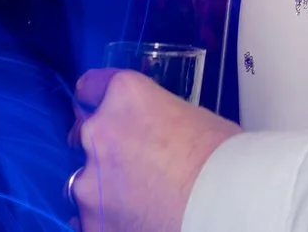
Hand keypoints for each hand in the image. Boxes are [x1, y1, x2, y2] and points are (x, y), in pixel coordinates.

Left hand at [71, 68, 238, 231]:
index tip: (108, 116)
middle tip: (134, 166)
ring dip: (104, 187)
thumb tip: (153, 133)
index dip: (101, 104)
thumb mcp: (189, 117)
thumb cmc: (221, 158)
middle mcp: (98, 132)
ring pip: (84, 181)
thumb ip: (155, 120)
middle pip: (84, 136)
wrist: (223, 204)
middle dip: (103, 149)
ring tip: (139, 200)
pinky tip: (134, 220)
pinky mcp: (92, 221)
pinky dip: (106, 219)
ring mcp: (89, 181)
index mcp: (124, 96)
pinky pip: (90, 217)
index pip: (90, 88)